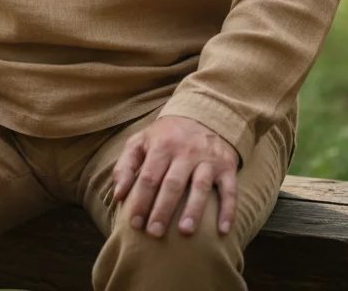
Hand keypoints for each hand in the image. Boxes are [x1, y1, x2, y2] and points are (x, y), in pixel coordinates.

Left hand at [111, 115, 238, 238]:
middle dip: (162, 210)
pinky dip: (228, 210)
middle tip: (154, 233)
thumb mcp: (142, 141)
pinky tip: (223, 230)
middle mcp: (186, 151)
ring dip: (193, 209)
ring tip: (184, 232)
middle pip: (172, 183)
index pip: (149, 177)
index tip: (134, 224)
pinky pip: (230, 190)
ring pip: (200, 186)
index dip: (140, 201)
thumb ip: (126, 165)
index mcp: (162, 145)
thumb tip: (118, 195)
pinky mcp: (227, 166)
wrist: (204, 114)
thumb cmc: (166, 135)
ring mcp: (208, 159)